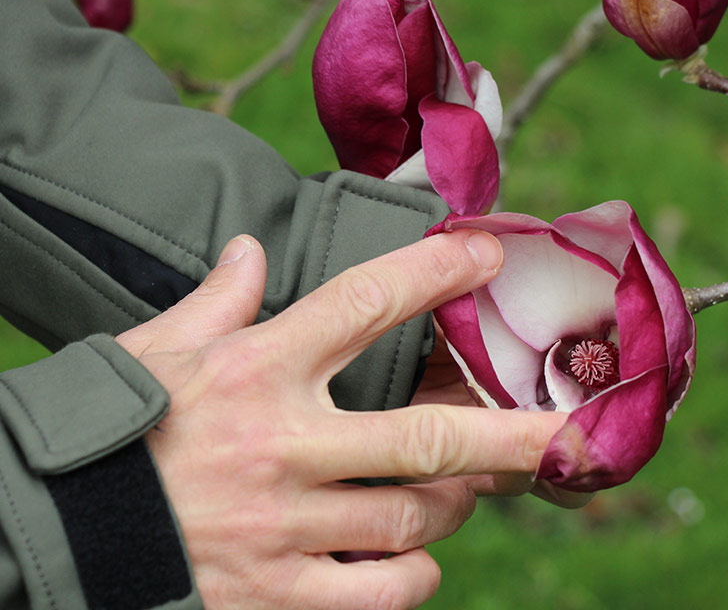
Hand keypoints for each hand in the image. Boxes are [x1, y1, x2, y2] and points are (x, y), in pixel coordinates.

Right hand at [116, 231, 567, 609]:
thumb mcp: (156, 350)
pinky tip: (412, 558)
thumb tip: (252, 251)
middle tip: (576, 430)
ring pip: (413, 517)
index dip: (432, 273)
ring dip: (453, 501)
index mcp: (256, 368)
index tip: (486, 252)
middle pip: (424, 435)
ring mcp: (281, 525)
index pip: (361, 302)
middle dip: (512, 432)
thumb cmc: (111, 431)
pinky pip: (379, 590)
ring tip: (462, 486)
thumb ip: (217, 299)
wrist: (48, 531)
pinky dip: (413, 575)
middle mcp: (280, 443)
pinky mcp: (274, 592)